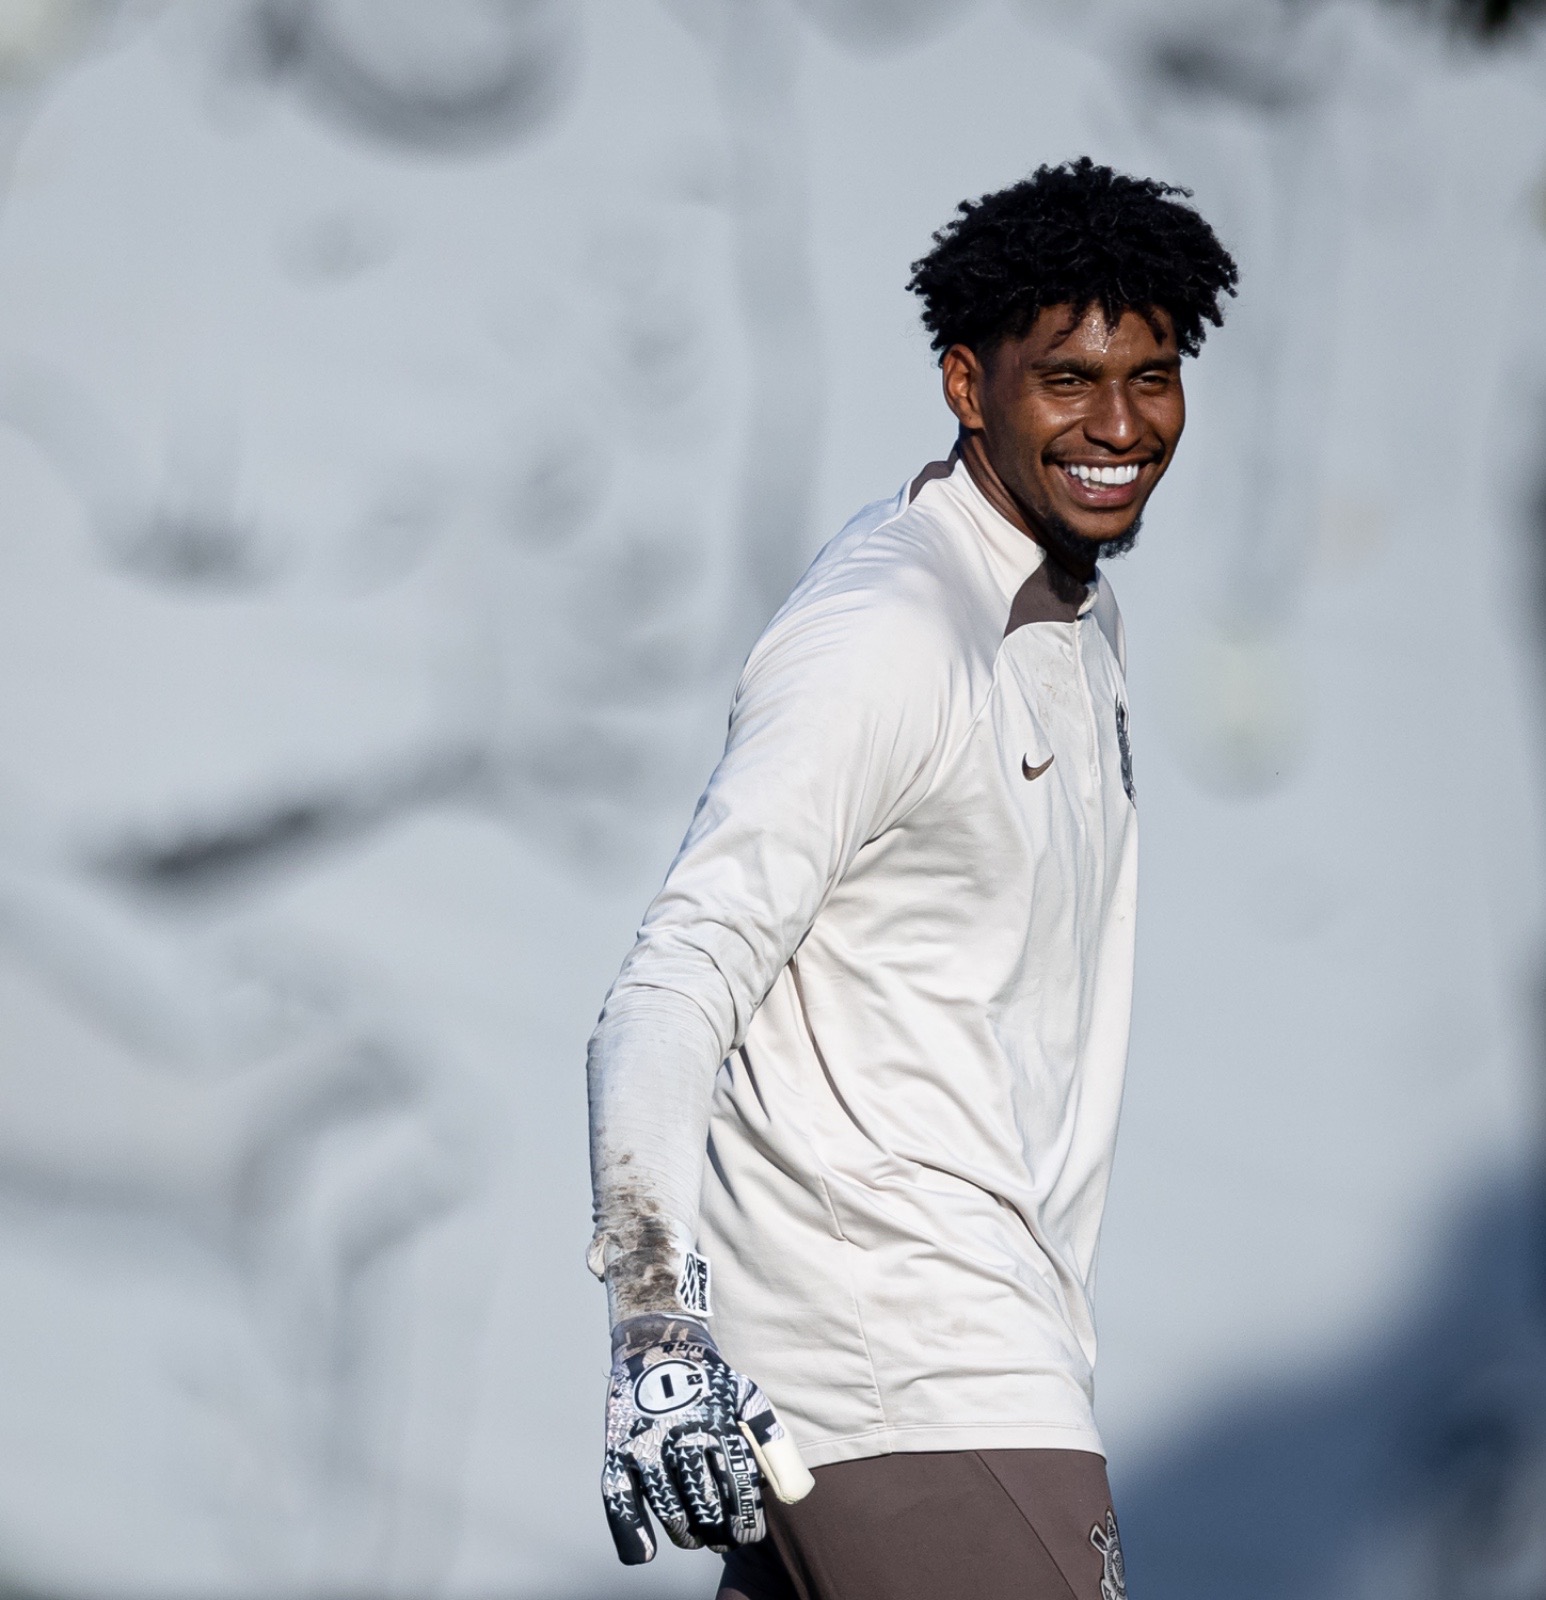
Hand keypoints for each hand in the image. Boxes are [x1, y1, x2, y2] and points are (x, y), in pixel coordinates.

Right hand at [601, 1314, 813, 1563]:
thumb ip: (774, 1443)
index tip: (750, 1534)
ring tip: (698, 1538)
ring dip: (687, 1535)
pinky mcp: (616, 1448)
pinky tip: (645, 1553)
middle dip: (720, 1533)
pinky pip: (619, 1499)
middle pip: (704, 1506)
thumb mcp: (747, 1398)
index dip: (747, 1520)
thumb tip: (795, 1493)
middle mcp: (681, 1433)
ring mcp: (646, 1443)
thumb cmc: (709, 1380)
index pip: (738, 1488)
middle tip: (725, 1540)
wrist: (656, 1342)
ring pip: (669, 1509)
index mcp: (718, 1422)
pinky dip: (631, 1532)